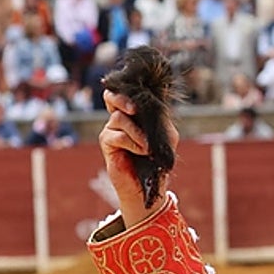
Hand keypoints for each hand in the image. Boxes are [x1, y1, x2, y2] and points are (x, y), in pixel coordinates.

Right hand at [98, 89, 177, 224]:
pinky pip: (118, 136)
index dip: (126, 88)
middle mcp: (119, 119)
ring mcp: (111, 131)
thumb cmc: (157, 160)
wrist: (149, 185)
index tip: (138, 92)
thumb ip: (161, 120)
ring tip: (147, 148)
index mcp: (132, 115)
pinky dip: (133, 143)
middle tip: (134, 110)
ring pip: (119, 118)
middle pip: (110, 97)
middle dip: (122, 99)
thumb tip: (155, 106)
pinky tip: (141, 151)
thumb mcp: (166, 136)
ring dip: (137, 133)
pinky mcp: (107, 144)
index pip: (123, 93)